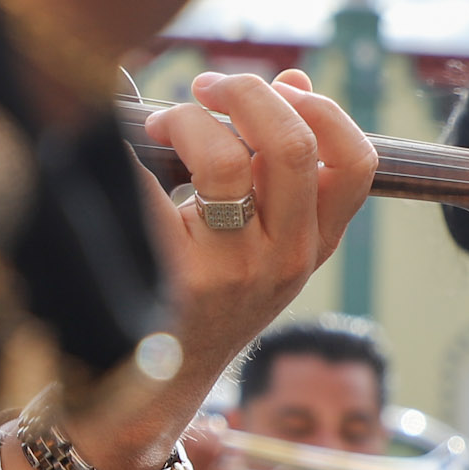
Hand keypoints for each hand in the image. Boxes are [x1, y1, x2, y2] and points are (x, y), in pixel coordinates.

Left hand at [3, 70, 369, 469]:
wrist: (146, 388)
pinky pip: (151, 190)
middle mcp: (282, 262)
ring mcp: (227, 274)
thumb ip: (276, 171)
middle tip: (203, 87)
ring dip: (185, 121)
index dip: (320, 107)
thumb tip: (293, 81)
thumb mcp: (259, 244)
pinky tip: (112, 157)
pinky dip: (126, 156)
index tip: (277, 84)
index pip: (356, 164)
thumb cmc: (199, 297)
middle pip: (290, 147)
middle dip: (244, 94)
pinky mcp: (169, 280)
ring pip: (223, 162)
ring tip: (156, 127)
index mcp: (312, 247)